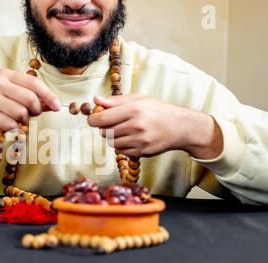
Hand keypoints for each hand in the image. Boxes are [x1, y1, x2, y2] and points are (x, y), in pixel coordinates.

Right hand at [0, 68, 60, 142]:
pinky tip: (6, 124)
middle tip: (32, 114)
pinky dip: (12, 127)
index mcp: (6, 74)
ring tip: (15, 118)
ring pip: (21, 112)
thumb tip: (51, 104)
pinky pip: (10, 123)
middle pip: (30, 99)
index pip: (34, 83)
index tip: (57, 106)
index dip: (48, 95)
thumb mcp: (6, 91)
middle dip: (36, 110)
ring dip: (22, 120)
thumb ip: (27, 95)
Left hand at [87, 95, 222, 159]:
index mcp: (134, 109)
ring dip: (113, 137)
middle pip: (104, 132)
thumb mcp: (138, 99)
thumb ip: (115, 101)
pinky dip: (122, 145)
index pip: (102, 119)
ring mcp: (139, 141)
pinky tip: (131, 138)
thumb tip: (95, 100)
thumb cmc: (158, 110)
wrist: (180, 127)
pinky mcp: (142, 152)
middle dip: (104, 128)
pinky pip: (121, 151)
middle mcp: (136, 126)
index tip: (93, 119)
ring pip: (111, 143)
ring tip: (124, 130)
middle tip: (112, 123)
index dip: (93, 120)